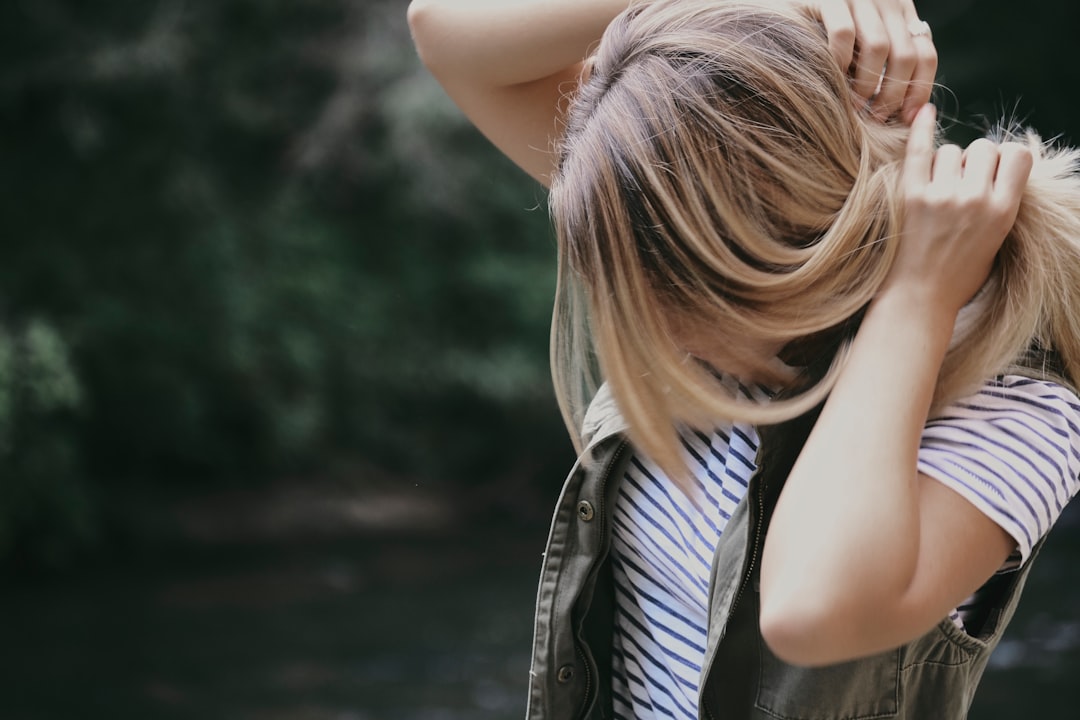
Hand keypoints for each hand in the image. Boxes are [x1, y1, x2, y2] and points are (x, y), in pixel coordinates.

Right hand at [804, 0, 936, 122]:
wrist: (785, 5)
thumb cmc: (823, 32)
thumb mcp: (865, 44)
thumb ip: (886, 62)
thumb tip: (909, 110)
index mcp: (901, 12)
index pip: (926, 54)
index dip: (920, 90)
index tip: (906, 117)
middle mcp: (886, 1)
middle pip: (906, 55)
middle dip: (893, 95)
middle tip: (875, 117)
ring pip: (878, 47)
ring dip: (867, 84)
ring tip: (854, 105)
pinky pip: (844, 34)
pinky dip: (840, 61)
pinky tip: (833, 75)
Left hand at [882, 104, 1032, 316]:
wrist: (919, 299)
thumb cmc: (958, 275)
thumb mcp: (997, 241)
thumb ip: (1001, 202)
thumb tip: (1000, 164)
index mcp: (1003, 211)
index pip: (1016, 155)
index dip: (1005, 158)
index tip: (992, 173)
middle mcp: (975, 199)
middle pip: (982, 147)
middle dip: (974, 161)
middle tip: (959, 187)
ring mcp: (941, 196)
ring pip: (950, 150)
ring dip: (945, 163)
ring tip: (937, 191)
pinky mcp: (910, 197)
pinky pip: (918, 151)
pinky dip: (920, 129)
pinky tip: (924, 113)